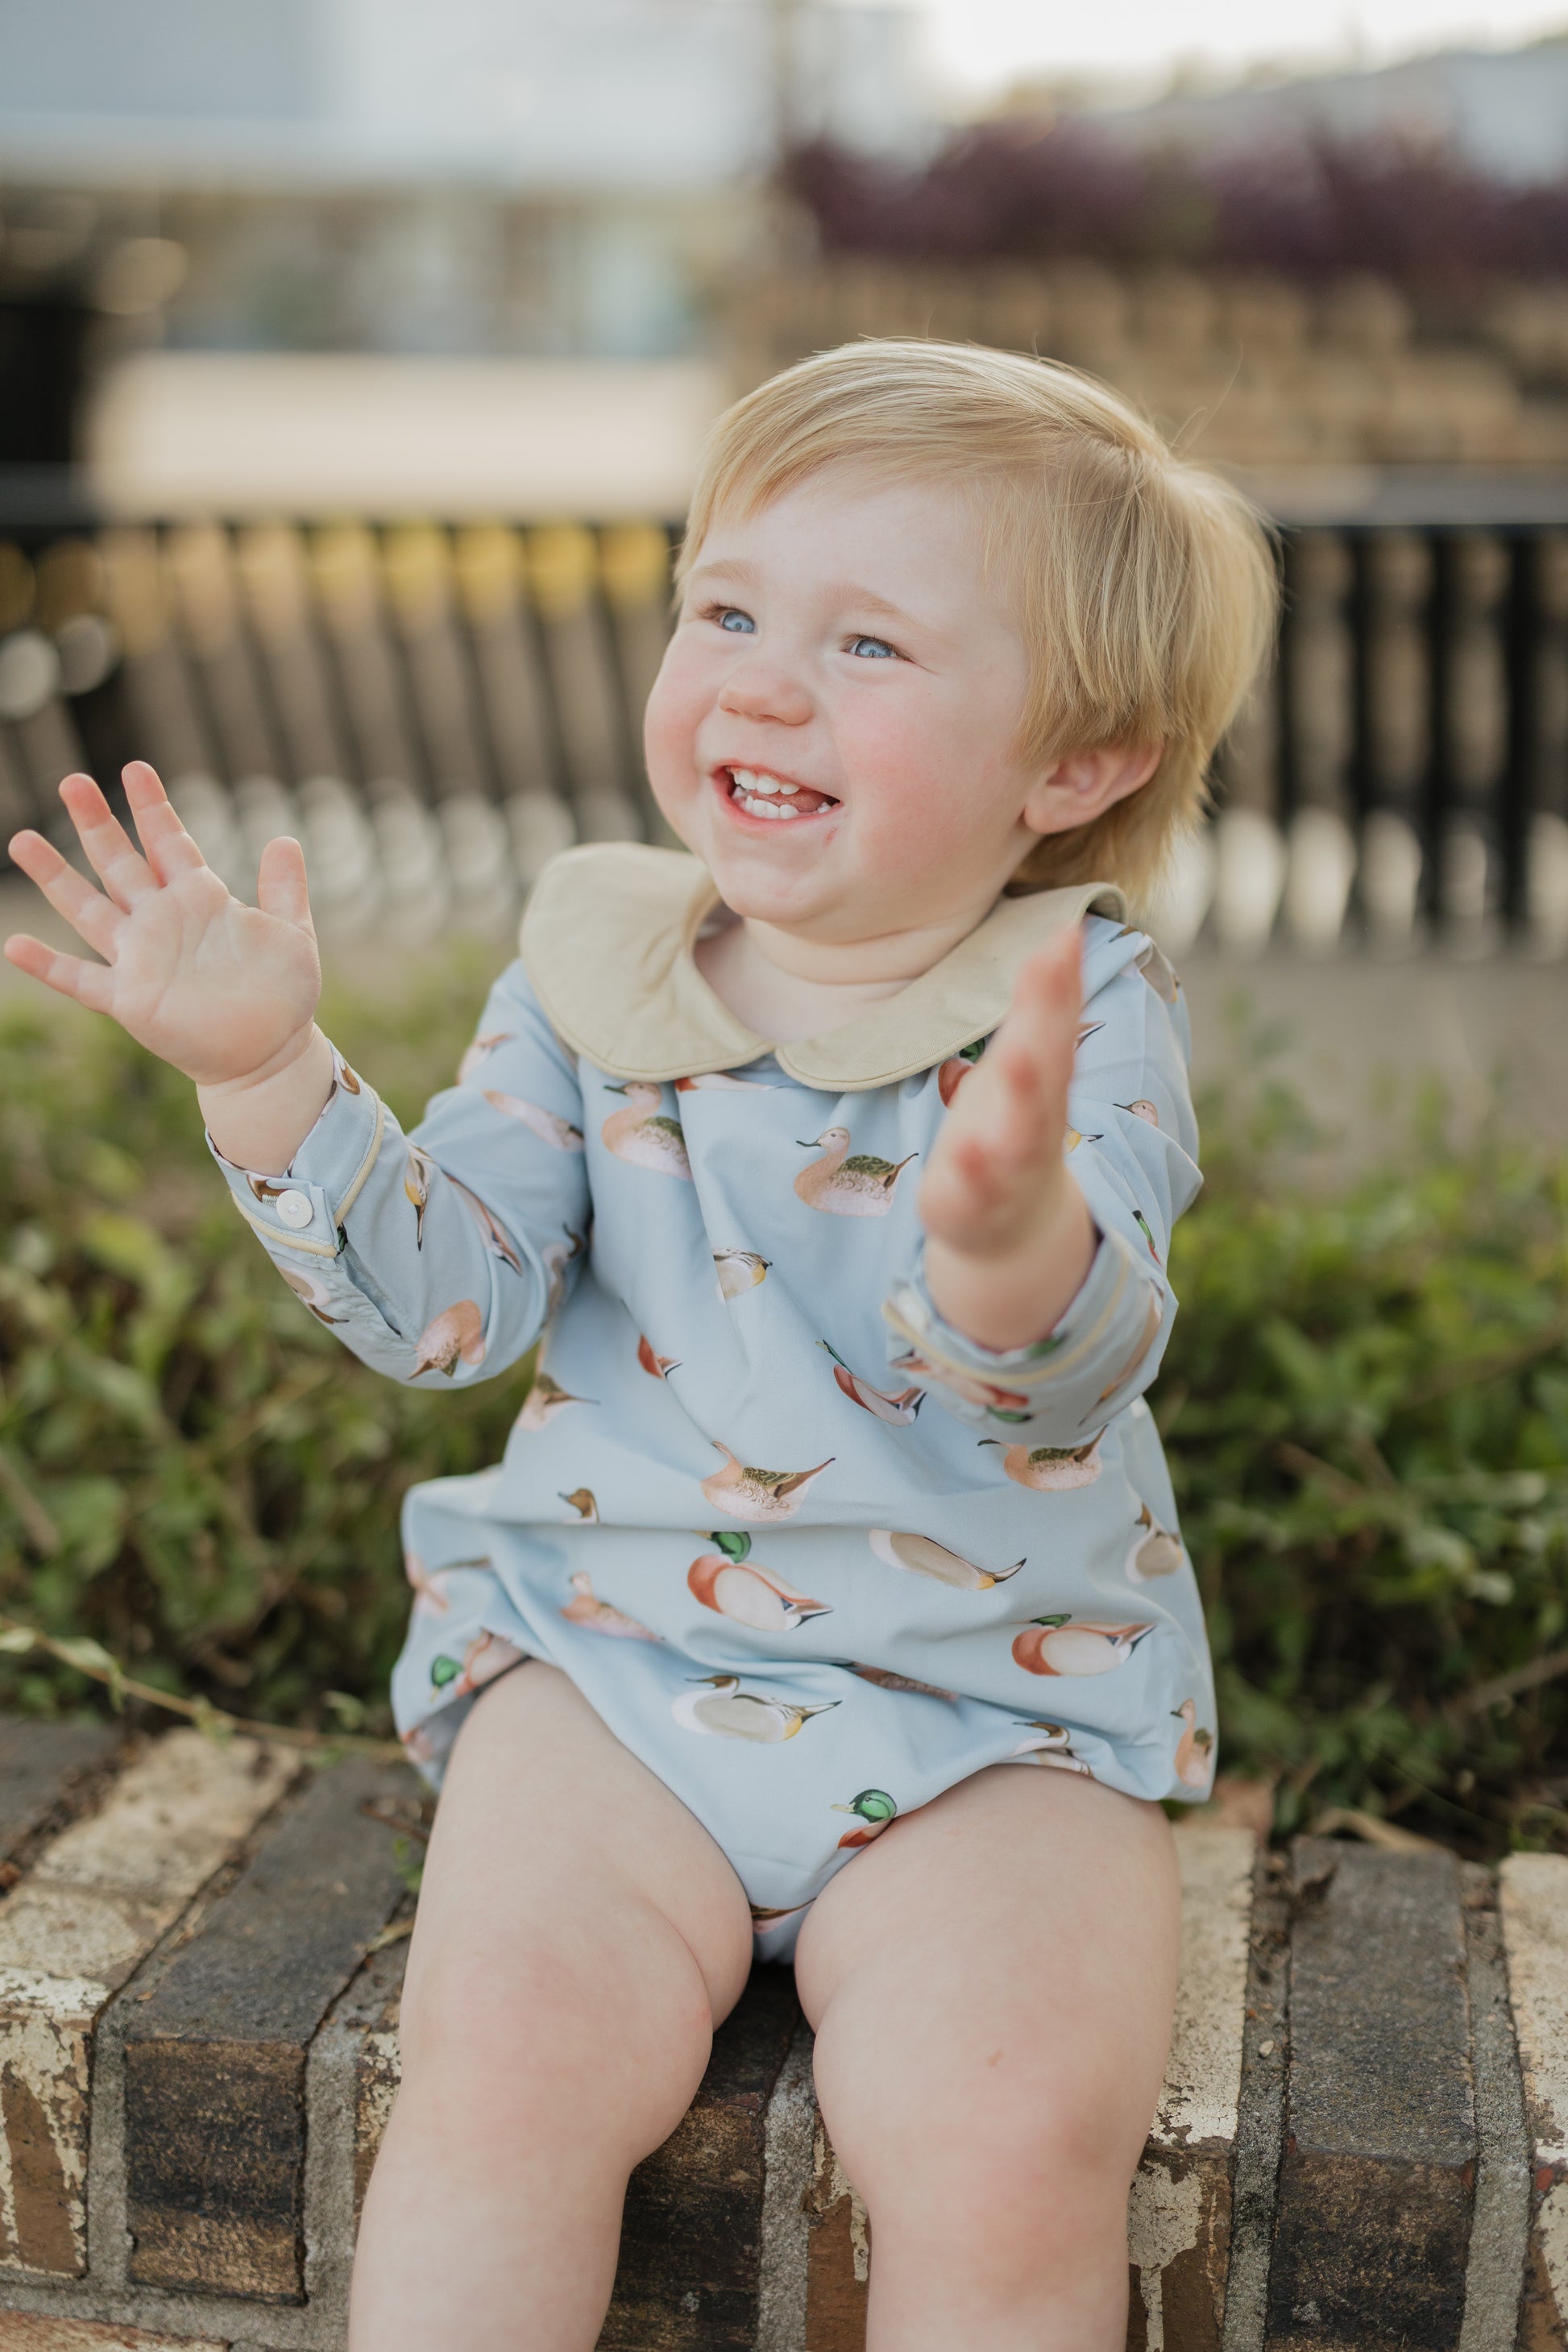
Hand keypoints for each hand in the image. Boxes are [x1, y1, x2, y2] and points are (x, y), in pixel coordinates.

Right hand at [5, 763, 322, 1090]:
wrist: (270, 1053)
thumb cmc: (283, 994)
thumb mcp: (292, 935)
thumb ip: (284, 889)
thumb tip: (284, 840)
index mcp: (199, 898)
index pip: (169, 843)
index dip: (152, 808)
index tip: (134, 768)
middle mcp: (162, 921)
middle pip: (120, 863)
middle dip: (97, 824)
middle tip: (72, 781)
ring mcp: (141, 959)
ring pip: (88, 910)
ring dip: (56, 877)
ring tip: (21, 841)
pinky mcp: (130, 1000)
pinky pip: (81, 980)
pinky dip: (49, 966)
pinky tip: (15, 946)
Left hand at [918, 925, 1096, 1351]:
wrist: (1012, 1231)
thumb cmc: (1013, 1128)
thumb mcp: (1027, 1063)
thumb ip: (1042, 1006)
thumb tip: (1064, 930)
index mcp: (1042, 1078)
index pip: (1056, 1021)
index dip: (1062, 977)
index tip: (1067, 929)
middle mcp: (1035, 1118)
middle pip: (1047, 1066)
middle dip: (1050, 1018)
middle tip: (1054, 960)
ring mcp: (1008, 1165)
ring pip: (1020, 1131)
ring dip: (1022, 1095)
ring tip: (1016, 1057)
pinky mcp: (971, 1203)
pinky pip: (971, 1188)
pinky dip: (971, 1172)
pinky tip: (964, 1153)